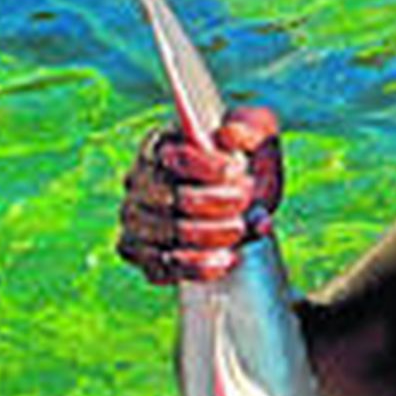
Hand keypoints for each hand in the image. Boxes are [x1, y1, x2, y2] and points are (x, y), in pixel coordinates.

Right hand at [118, 105, 281, 283]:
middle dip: (211, 203)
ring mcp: (137, 218)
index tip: (233, 170)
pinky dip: (194, 266)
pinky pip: (158, 266)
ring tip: (239, 232)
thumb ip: (251, 129)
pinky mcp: (141, 252)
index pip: (168, 154)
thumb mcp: (259, 139)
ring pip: (161, 233)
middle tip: (243, 204)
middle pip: (165, 196)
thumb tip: (229, 135)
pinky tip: (225, 260)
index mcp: (162, 146)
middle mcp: (140, 181)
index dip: (200, 165)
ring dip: (206, 236)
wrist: (247, 204)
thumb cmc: (248, 164)